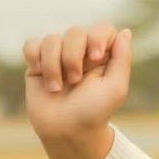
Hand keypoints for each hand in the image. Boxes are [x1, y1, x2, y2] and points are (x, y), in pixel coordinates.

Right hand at [23, 21, 132, 139]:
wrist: (66, 131)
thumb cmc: (95, 112)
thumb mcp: (116, 88)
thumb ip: (122, 59)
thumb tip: (126, 31)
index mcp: (104, 56)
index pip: (102, 28)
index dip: (97, 37)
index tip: (96, 57)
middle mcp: (82, 53)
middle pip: (76, 31)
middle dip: (73, 55)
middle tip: (75, 80)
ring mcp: (59, 56)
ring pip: (52, 39)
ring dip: (53, 65)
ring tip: (57, 88)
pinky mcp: (37, 63)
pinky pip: (32, 44)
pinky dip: (35, 58)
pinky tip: (40, 74)